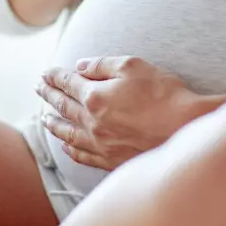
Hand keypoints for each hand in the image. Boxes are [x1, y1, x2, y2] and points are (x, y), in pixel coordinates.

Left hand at [35, 56, 200, 170]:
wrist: (187, 129)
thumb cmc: (164, 94)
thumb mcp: (134, 66)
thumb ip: (103, 65)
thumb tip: (80, 66)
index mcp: (95, 96)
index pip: (68, 83)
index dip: (55, 76)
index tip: (45, 73)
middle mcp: (92, 122)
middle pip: (64, 106)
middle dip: (49, 95)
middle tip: (38, 89)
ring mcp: (101, 144)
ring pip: (68, 134)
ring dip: (54, 124)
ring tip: (44, 119)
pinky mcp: (112, 161)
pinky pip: (83, 156)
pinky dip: (70, 149)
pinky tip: (66, 146)